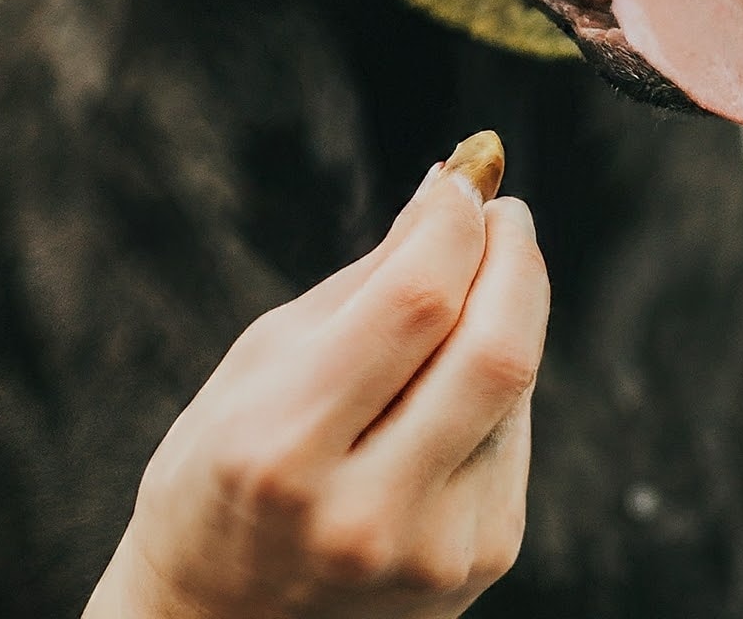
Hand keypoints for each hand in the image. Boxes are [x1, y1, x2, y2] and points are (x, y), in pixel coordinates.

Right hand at [84, 157, 549, 618]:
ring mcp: (431, 549)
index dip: (454, 224)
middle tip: (506, 216)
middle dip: (515, 259)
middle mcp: (363, 510)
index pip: (415, 303)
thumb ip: (368, 279)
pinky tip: (459, 374)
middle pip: (494, 349)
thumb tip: (448, 185)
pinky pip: (514, 434)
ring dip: (509, 314)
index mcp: (284, 444)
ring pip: (515, 387)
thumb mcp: (263, 360)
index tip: (462, 182)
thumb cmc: (226, 472)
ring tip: (473, 286)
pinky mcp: (480, 561)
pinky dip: (498, 380)